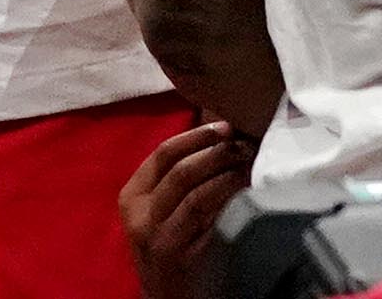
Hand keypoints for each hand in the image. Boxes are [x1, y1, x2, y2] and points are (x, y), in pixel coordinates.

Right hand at [121, 119, 251, 298]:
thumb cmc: (170, 252)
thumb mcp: (157, 215)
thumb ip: (173, 185)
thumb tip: (213, 142)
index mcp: (131, 197)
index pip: (162, 154)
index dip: (195, 136)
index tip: (225, 125)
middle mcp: (139, 215)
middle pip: (179, 170)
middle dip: (215, 151)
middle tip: (244, 143)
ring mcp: (158, 237)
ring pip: (195, 194)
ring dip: (227, 175)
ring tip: (250, 164)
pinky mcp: (180, 257)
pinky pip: (209, 223)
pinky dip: (230, 204)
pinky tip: (249, 195)